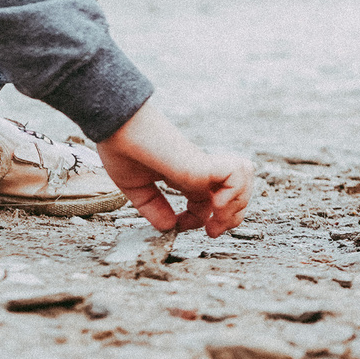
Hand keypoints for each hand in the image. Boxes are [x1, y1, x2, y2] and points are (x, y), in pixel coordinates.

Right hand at [98, 99, 255, 235]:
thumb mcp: (136, 187)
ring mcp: (203, 165)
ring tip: (217, 218)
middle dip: (230, 218)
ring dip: (236, 207)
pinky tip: (214, 205)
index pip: (208, 200)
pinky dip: (234, 194)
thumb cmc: (121, 148)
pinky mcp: (203, 161)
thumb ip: (153, 207)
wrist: (116, 126)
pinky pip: (237, 175)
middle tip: (212, 232)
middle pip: (234, 194)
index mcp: (184, 175)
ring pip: (243, 182)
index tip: (178, 226)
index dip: (199, 219)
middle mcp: (198, 170)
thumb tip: (169, 227)